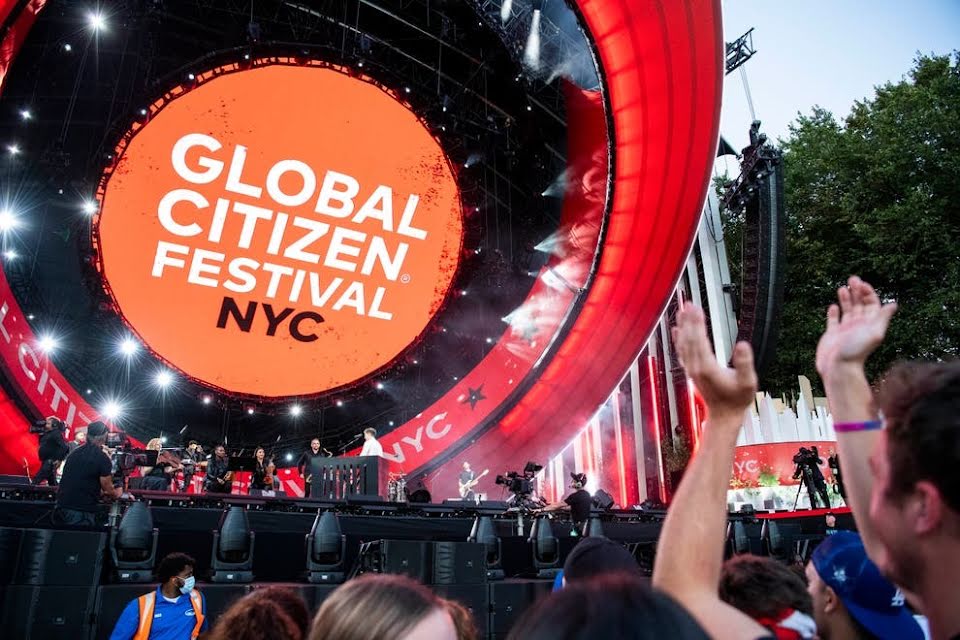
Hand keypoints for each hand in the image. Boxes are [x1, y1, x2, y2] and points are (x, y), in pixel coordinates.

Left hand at [672, 305, 756, 421]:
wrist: (724, 415)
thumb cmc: (737, 399)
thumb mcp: (748, 382)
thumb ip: (745, 363)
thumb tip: (742, 344)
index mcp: (707, 367)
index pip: (699, 340)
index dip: (697, 323)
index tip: (696, 308)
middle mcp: (696, 367)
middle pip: (689, 338)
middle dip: (689, 320)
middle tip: (689, 302)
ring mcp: (691, 369)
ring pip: (684, 343)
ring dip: (683, 326)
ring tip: (682, 310)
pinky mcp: (691, 371)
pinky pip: (682, 351)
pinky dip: (678, 339)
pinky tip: (676, 328)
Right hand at [816, 276, 896, 379]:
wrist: (838, 369)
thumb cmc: (856, 352)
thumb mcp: (873, 333)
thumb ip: (882, 318)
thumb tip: (893, 304)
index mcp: (869, 324)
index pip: (871, 304)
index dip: (868, 292)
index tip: (861, 283)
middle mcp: (858, 326)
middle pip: (860, 304)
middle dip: (857, 291)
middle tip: (852, 279)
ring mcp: (845, 330)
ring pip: (847, 310)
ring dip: (846, 298)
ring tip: (842, 288)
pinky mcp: (832, 335)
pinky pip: (833, 321)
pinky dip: (834, 312)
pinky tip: (833, 306)